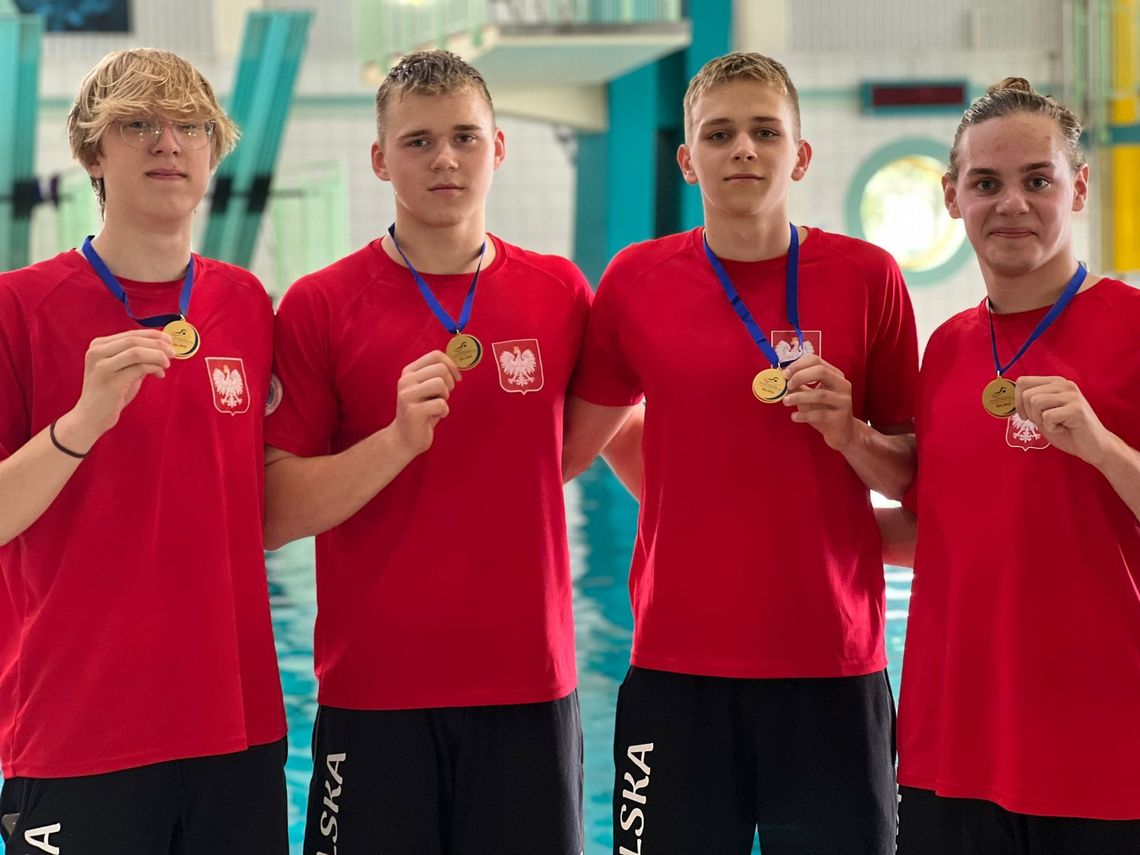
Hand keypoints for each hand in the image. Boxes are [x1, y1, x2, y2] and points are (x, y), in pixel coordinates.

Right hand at [57, 329, 173, 451]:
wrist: (91, 417)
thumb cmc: (109, 393)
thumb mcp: (122, 369)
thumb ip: (136, 357)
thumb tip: (161, 347)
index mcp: (98, 345)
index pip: (130, 333)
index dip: (153, 335)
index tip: (169, 340)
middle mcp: (97, 352)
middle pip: (134, 340)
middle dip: (158, 345)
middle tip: (172, 353)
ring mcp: (102, 366)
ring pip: (137, 352)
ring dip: (157, 356)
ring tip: (166, 364)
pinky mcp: (111, 381)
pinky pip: (139, 368)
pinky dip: (154, 368)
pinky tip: (159, 374)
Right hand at [388, 350, 460, 457]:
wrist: (404, 437)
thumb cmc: (422, 411)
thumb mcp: (427, 388)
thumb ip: (437, 375)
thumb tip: (459, 363)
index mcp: (409, 372)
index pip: (436, 355)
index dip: (452, 365)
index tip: (456, 378)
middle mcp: (405, 381)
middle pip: (441, 369)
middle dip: (450, 383)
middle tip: (444, 396)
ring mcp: (407, 396)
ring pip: (440, 384)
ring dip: (445, 397)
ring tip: (437, 406)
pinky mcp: (413, 411)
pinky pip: (441, 404)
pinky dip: (444, 412)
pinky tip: (434, 417)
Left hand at [781, 355, 856, 449]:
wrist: (842, 432)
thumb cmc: (824, 410)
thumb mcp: (810, 395)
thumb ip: (798, 386)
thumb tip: (781, 378)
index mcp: (835, 375)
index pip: (816, 360)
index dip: (798, 365)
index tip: (784, 373)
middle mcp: (842, 385)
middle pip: (821, 372)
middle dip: (800, 376)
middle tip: (787, 385)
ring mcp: (843, 400)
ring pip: (820, 394)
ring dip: (799, 397)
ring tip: (785, 401)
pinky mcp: (840, 417)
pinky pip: (820, 414)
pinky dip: (804, 415)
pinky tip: (794, 417)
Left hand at [1015, 375, 1115, 465]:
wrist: (1093, 447)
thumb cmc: (1066, 431)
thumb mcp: (1042, 414)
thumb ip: (1029, 404)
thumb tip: (1009, 397)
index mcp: (1055, 383)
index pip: (1023, 381)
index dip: (1017, 401)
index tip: (1024, 415)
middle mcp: (1064, 384)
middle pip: (1027, 394)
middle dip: (1030, 413)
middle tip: (1046, 422)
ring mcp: (1072, 395)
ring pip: (1036, 402)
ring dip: (1041, 420)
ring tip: (1056, 424)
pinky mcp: (1076, 408)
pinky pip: (1048, 416)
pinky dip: (1051, 428)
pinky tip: (1064, 428)